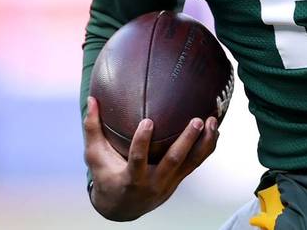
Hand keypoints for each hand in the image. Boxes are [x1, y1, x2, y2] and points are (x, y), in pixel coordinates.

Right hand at [82, 96, 218, 220]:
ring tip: (213, 121)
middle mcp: (153, 183)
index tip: (148, 121)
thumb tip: (91, 98)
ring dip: (204, 142)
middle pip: (173, 161)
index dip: (142, 142)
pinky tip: (215, 130)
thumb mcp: (95, 156)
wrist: (122, 208)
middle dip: (186, 141)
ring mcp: (169, 182)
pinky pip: (196, 163)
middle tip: (197, 121)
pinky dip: (207, 147)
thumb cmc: (105, 176)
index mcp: (131, 178)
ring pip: (191, 163)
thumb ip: (92, 128)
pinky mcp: (178, 180)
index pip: (137, 160)